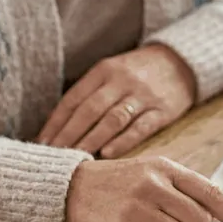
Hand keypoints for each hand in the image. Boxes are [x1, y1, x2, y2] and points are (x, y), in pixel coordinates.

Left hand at [37, 44, 196, 158]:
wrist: (180, 62)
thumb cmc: (137, 74)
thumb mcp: (111, 73)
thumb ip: (89, 95)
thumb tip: (58, 127)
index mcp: (103, 71)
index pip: (73, 99)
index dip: (56, 122)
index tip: (42, 143)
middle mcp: (121, 81)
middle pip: (89, 110)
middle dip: (69, 135)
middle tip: (55, 156)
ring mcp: (143, 95)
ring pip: (112, 119)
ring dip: (92, 140)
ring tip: (76, 159)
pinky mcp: (163, 110)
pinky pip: (140, 127)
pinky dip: (123, 141)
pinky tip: (108, 154)